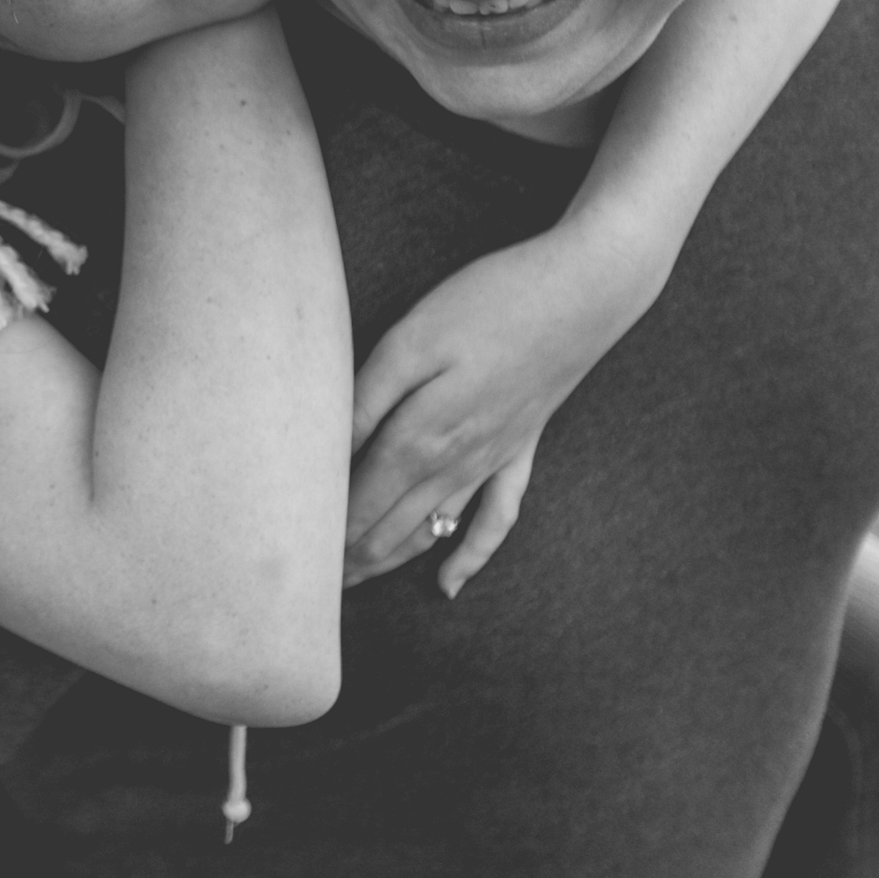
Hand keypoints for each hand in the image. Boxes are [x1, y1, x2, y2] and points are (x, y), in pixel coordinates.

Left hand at [343, 224, 658, 593]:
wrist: (584, 291)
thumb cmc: (489, 303)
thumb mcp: (411, 340)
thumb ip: (368, 400)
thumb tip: (329, 453)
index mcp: (420, 434)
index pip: (359, 503)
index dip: (325, 535)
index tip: (293, 560)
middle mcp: (456, 461)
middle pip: (389, 526)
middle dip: (347, 557)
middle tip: (308, 586)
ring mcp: (493, 460)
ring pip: (431, 529)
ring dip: (390, 559)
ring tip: (353, 584)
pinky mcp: (521, 449)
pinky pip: (496, 519)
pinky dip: (471, 556)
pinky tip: (449, 585)